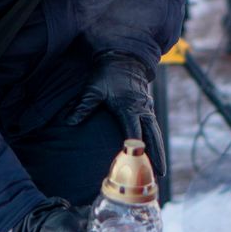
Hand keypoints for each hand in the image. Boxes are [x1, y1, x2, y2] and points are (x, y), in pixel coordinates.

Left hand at [59, 53, 165, 174]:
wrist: (123, 57)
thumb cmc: (106, 73)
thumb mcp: (93, 88)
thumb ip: (83, 106)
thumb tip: (69, 121)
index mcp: (128, 107)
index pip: (133, 132)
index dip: (135, 147)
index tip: (137, 162)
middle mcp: (141, 109)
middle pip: (152, 136)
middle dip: (157, 155)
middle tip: (160, 174)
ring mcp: (146, 108)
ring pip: (156, 133)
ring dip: (159, 151)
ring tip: (161, 171)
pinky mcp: (147, 107)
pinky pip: (154, 127)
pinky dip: (156, 141)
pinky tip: (156, 153)